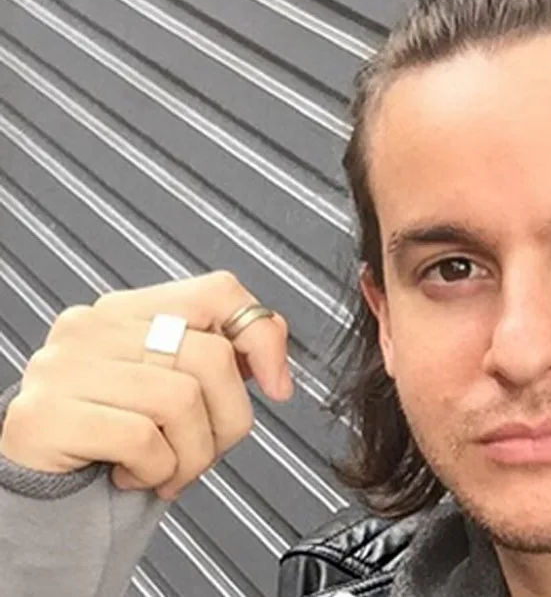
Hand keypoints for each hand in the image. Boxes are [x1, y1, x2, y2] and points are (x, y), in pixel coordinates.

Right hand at [0, 270, 293, 499]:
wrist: (44, 486)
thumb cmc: (116, 435)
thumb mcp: (174, 388)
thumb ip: (220, 358)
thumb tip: (272, 353)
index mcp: (129, 311)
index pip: (218, 292)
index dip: (261, 338)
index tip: (276, 385)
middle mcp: (93, 326)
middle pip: (212, 357)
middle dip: (229, 421)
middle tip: (206, 452)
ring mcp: (65, 365)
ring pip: (182, 401)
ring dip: (192, 456)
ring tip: (168, 469)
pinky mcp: (46, 413)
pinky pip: (142, 440)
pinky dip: (155, 471)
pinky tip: (131, 475)